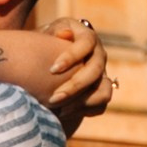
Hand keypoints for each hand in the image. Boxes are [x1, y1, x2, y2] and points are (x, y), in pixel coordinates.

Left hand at [44, 18, 114, 134]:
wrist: (48, 57)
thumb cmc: (43, 44)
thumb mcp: (45, 34)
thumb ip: (51, 33)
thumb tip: (63, 34)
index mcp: (86, 36)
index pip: (86, 43)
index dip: (72, 56)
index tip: (53, 69)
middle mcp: (98, 53)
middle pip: (95, 70)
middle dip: (74, 86)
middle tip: (53, 98)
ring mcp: (102, 73)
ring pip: (103, 91)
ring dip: (82, 102)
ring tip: (59, 109)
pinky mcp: (101, 89)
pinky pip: (100, 104)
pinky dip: (84, 110)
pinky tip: (63, 112)